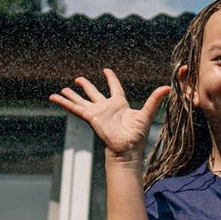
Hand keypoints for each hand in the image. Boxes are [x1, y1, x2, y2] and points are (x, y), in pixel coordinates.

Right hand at [49, 70, 169, 159]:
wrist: (127, 149)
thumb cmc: (138, 135)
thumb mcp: (147, 113)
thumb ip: (155, 100)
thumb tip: (167, 87)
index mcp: (120, 105)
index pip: (115, 88)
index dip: (111, 79)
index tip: (106, 70)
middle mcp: (107, 108)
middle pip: (94, 93)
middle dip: (86, 86)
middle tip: (78, 79)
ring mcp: (97, 112)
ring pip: (81, 100)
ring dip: (72, 95)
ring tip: (63, 89)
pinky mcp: (90, 117)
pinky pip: (74, 108)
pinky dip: (63, 102)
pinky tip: (53, 97)